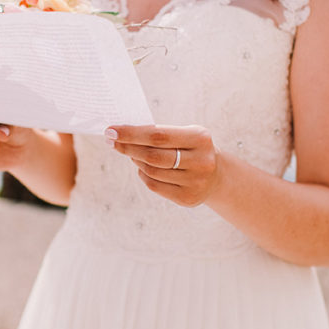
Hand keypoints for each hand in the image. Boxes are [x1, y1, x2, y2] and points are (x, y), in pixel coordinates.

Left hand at [106, 124, 222, 206]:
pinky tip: (142, 168)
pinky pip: (154, 185)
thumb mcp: (184, 134)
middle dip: (128, 147)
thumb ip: (159, 134)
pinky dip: (143, 174)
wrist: (217, 175)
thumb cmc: (192, 148)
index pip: (158, 135)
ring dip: (136, 160)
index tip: (111, 130)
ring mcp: (196, 182)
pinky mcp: (188, 198)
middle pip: (153, 155)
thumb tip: (122, 133)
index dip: (131, 134)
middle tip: (112, 141)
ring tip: (131, 152)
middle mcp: (201, 161)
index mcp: (200, 138)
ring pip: (151, 171)